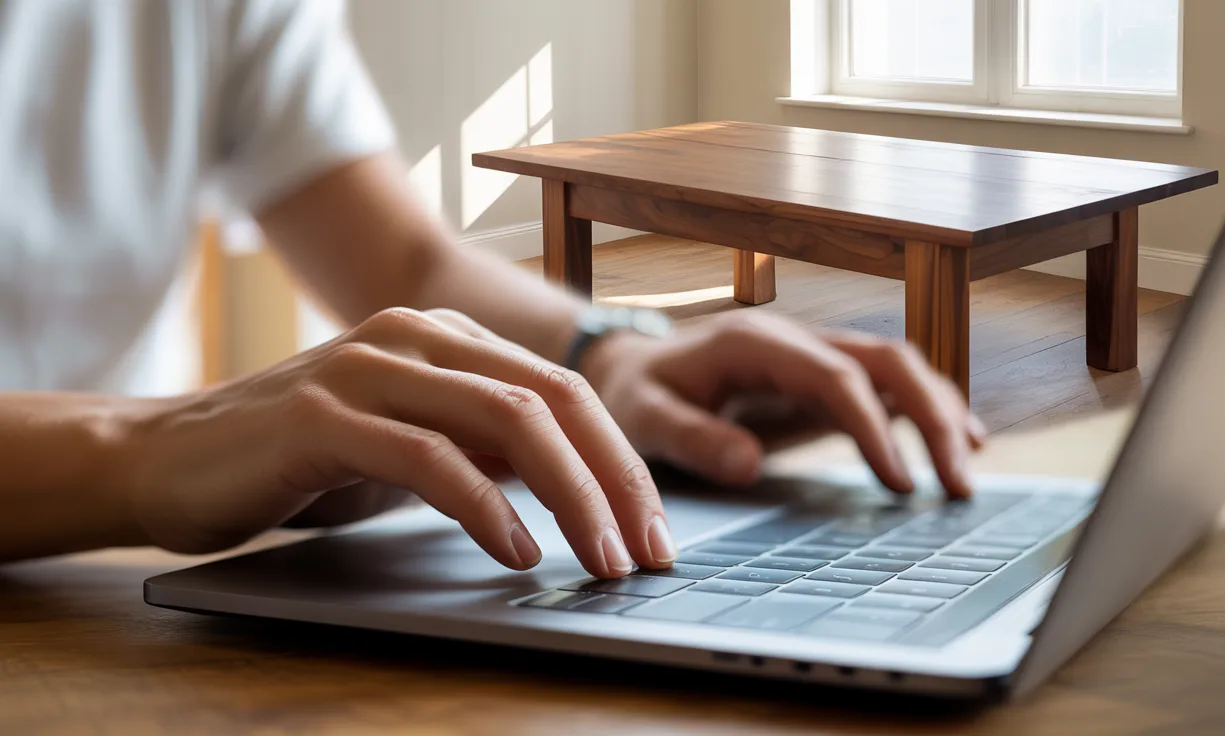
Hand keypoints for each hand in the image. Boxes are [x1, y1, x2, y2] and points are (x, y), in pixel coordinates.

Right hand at [124, 308, 671, 578]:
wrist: (166, 457)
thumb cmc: (297, 459)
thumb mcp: (409, 444)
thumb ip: (481, 445)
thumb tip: (570, 480)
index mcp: (445, 337)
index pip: (564, 391)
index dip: (620, 460)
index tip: (654, 528)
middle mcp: (415, 335)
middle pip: (552, 400)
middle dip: (614, 480)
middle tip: (648, 550)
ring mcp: (367, 367)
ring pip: (506, 420)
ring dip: (570, 496)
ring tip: (601, 558)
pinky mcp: (321, 414)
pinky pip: (429, 457)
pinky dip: (485, 506)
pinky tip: (517, 551)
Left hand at [583, 311, 984, 497]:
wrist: (626, 366)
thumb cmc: (634, 392)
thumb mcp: (645, 417)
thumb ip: (693, 437)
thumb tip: (750, 465)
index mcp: (756, 342)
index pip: (835, 376)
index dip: (874, 426)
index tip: (899, 481)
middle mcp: (794, 339)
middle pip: (884, 361)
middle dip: (931, 416)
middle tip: (957, 482)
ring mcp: (811, 355)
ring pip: (895, 368)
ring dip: (938, 412)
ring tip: (967, 470)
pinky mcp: (818, 379)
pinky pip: (883, 387)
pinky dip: (922, 411)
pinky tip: (956, 443)